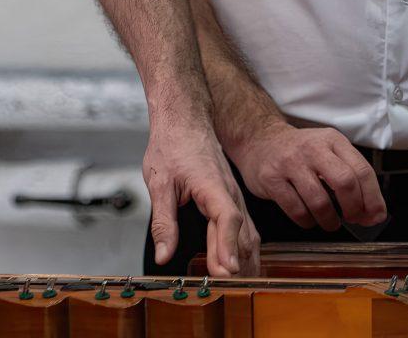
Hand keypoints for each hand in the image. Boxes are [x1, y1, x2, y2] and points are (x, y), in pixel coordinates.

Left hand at [144, 122, 259, 276]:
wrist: (184, 118)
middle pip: (241, 233)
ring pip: (248, 233)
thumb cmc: (173, 144)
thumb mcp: (159, 182)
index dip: (227, 246)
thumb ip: (163, 221)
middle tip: (225, 289)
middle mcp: (230, 192)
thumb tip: (164, 255)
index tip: (225, 270)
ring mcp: (235, 195)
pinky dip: (245, 250)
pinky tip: (241, 265)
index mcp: (213, 186)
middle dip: (235, 264)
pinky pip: (245, 228)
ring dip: (244, 260)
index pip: (227, 218)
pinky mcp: (232, 198)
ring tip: (236, 286)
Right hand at [232, 117, 386, 231]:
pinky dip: (307, 222)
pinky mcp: (271, 178)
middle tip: (352, 219)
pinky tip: (308, 218)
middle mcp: (312, 148)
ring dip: (329, 221)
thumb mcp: (327, 151)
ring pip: (319, 202)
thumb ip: (350, 176)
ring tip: (329, 222)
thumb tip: (372, 213)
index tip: (374, 216)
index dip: (373, 199)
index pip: (362, 170)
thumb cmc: (300, 152)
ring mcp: (290, 162)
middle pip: (345, 183)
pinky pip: (296, 210)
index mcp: (332, 140)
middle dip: (353, 209)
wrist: (258, 139)